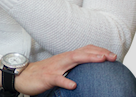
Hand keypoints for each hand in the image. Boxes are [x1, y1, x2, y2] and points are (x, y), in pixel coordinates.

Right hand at [0, 45, 116, 94]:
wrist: (23, 75)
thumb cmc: (44, 72)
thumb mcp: (61, 68)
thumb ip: (73, 66)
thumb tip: (89, 67)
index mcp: (67, 57)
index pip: (85, 50)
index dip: (99, 51)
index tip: (112, 55)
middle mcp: (63, 59)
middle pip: (82, 52)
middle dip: (98, 53)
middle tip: (112, 56)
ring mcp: (55, 67)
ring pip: (73, 60)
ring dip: (87, 59)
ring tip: (101, 60)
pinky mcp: (47, 77)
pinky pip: (58, 79)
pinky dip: (66, 81)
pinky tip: (74, 85)